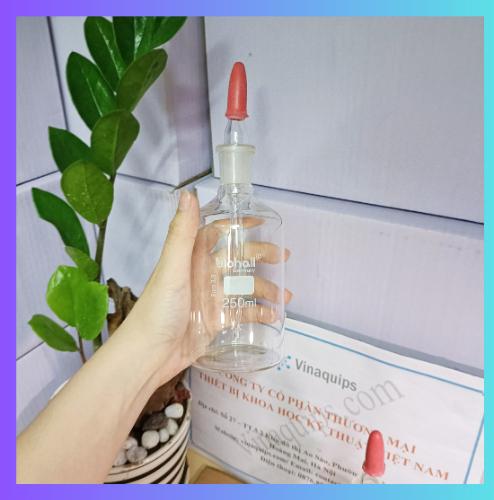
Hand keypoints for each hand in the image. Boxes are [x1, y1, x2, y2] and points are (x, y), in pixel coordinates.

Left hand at [117, 190, 291, 384]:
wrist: (149, 354)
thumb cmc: (158, 309)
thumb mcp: (172, 268)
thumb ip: (182, 233)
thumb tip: (187, 194)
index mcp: (192, 258)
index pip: (217, 233)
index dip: (237, 225)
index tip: (260, 222)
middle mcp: (203, 274)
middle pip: (236, 259)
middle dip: (260, 256)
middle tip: (283, 257)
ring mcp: (211, 298)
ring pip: (243, 287)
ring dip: (265, 289)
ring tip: (286, 296)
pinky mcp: (215, 320)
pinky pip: (242, 312)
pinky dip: (258, 313)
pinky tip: (273, 317)